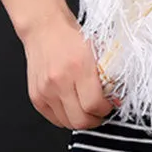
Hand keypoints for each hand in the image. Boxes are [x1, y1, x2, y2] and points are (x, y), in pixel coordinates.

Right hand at [21, 9, 118, 129]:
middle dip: (94, 120)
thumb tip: (115, 97)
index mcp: (79, 68)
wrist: (44, 28)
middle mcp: (60, 82)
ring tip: (87, 110)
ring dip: (80, 120)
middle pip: (80, 120)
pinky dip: (65, 118)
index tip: (109, 106)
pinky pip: (53, 119)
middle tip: (100, 113)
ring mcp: (45, 91)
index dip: (105, 110)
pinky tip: (72, 108)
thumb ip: (105, 75)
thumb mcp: (96, 51)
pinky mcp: (35, 96)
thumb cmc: (71, 37)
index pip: (94, 105)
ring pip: (67, 123)